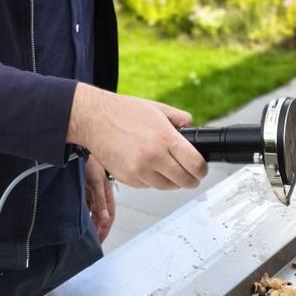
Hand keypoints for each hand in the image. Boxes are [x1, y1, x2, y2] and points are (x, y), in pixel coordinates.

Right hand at [67, 83, 206, 190]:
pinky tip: (148, 167)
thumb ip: (179, 118)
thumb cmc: (123, 111)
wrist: (93, 119)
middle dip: (191, 179)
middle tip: (191, 174)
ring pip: (167, 187)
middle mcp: (154, 157)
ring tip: (168, 169)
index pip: (196, 165)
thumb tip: (191, 127)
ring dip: (171, 181)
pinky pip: (148, 186)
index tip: (201, 170)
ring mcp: (140, 170)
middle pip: (185, 181)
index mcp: (165, 138)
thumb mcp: (157, 108)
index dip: (202, 170)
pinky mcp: (127, 179)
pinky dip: (152, 180)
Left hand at [84, 155, 115, 242]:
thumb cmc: (90, 161)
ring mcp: (92, 193)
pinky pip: (84, 206)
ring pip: (92, 212)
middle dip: (98, 230)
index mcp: (107, 195)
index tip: (99, 241)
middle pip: (101, 217)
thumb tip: (105, 218)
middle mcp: (100, 196)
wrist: (78, 149)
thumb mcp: (96, 182)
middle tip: (92, 241)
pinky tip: (77, 219)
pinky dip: (82, 213)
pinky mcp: (83, 190)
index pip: (108, 217)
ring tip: (84, 234)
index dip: (105, 230)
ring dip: (90, 222)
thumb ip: (100, 201)